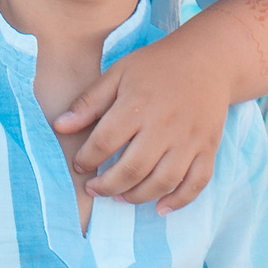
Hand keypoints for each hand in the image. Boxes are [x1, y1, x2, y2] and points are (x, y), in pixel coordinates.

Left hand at [53, 22, 238, 209]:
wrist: (208, 59)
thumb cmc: (155, 66)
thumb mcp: (118, 74)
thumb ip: (89, 102)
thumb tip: (59, 127)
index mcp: (138, 105)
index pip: (104, 143)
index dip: (87, 160)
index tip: (80, 166)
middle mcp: (165, 126)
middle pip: (133, 169)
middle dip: (107, 186)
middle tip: (95, 189)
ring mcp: (190, 139)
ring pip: (163, 181)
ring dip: (138, 196)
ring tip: (120, 196)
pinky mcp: (208, 148)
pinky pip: (197, 182)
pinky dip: (179, 200)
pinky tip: (160, 208)